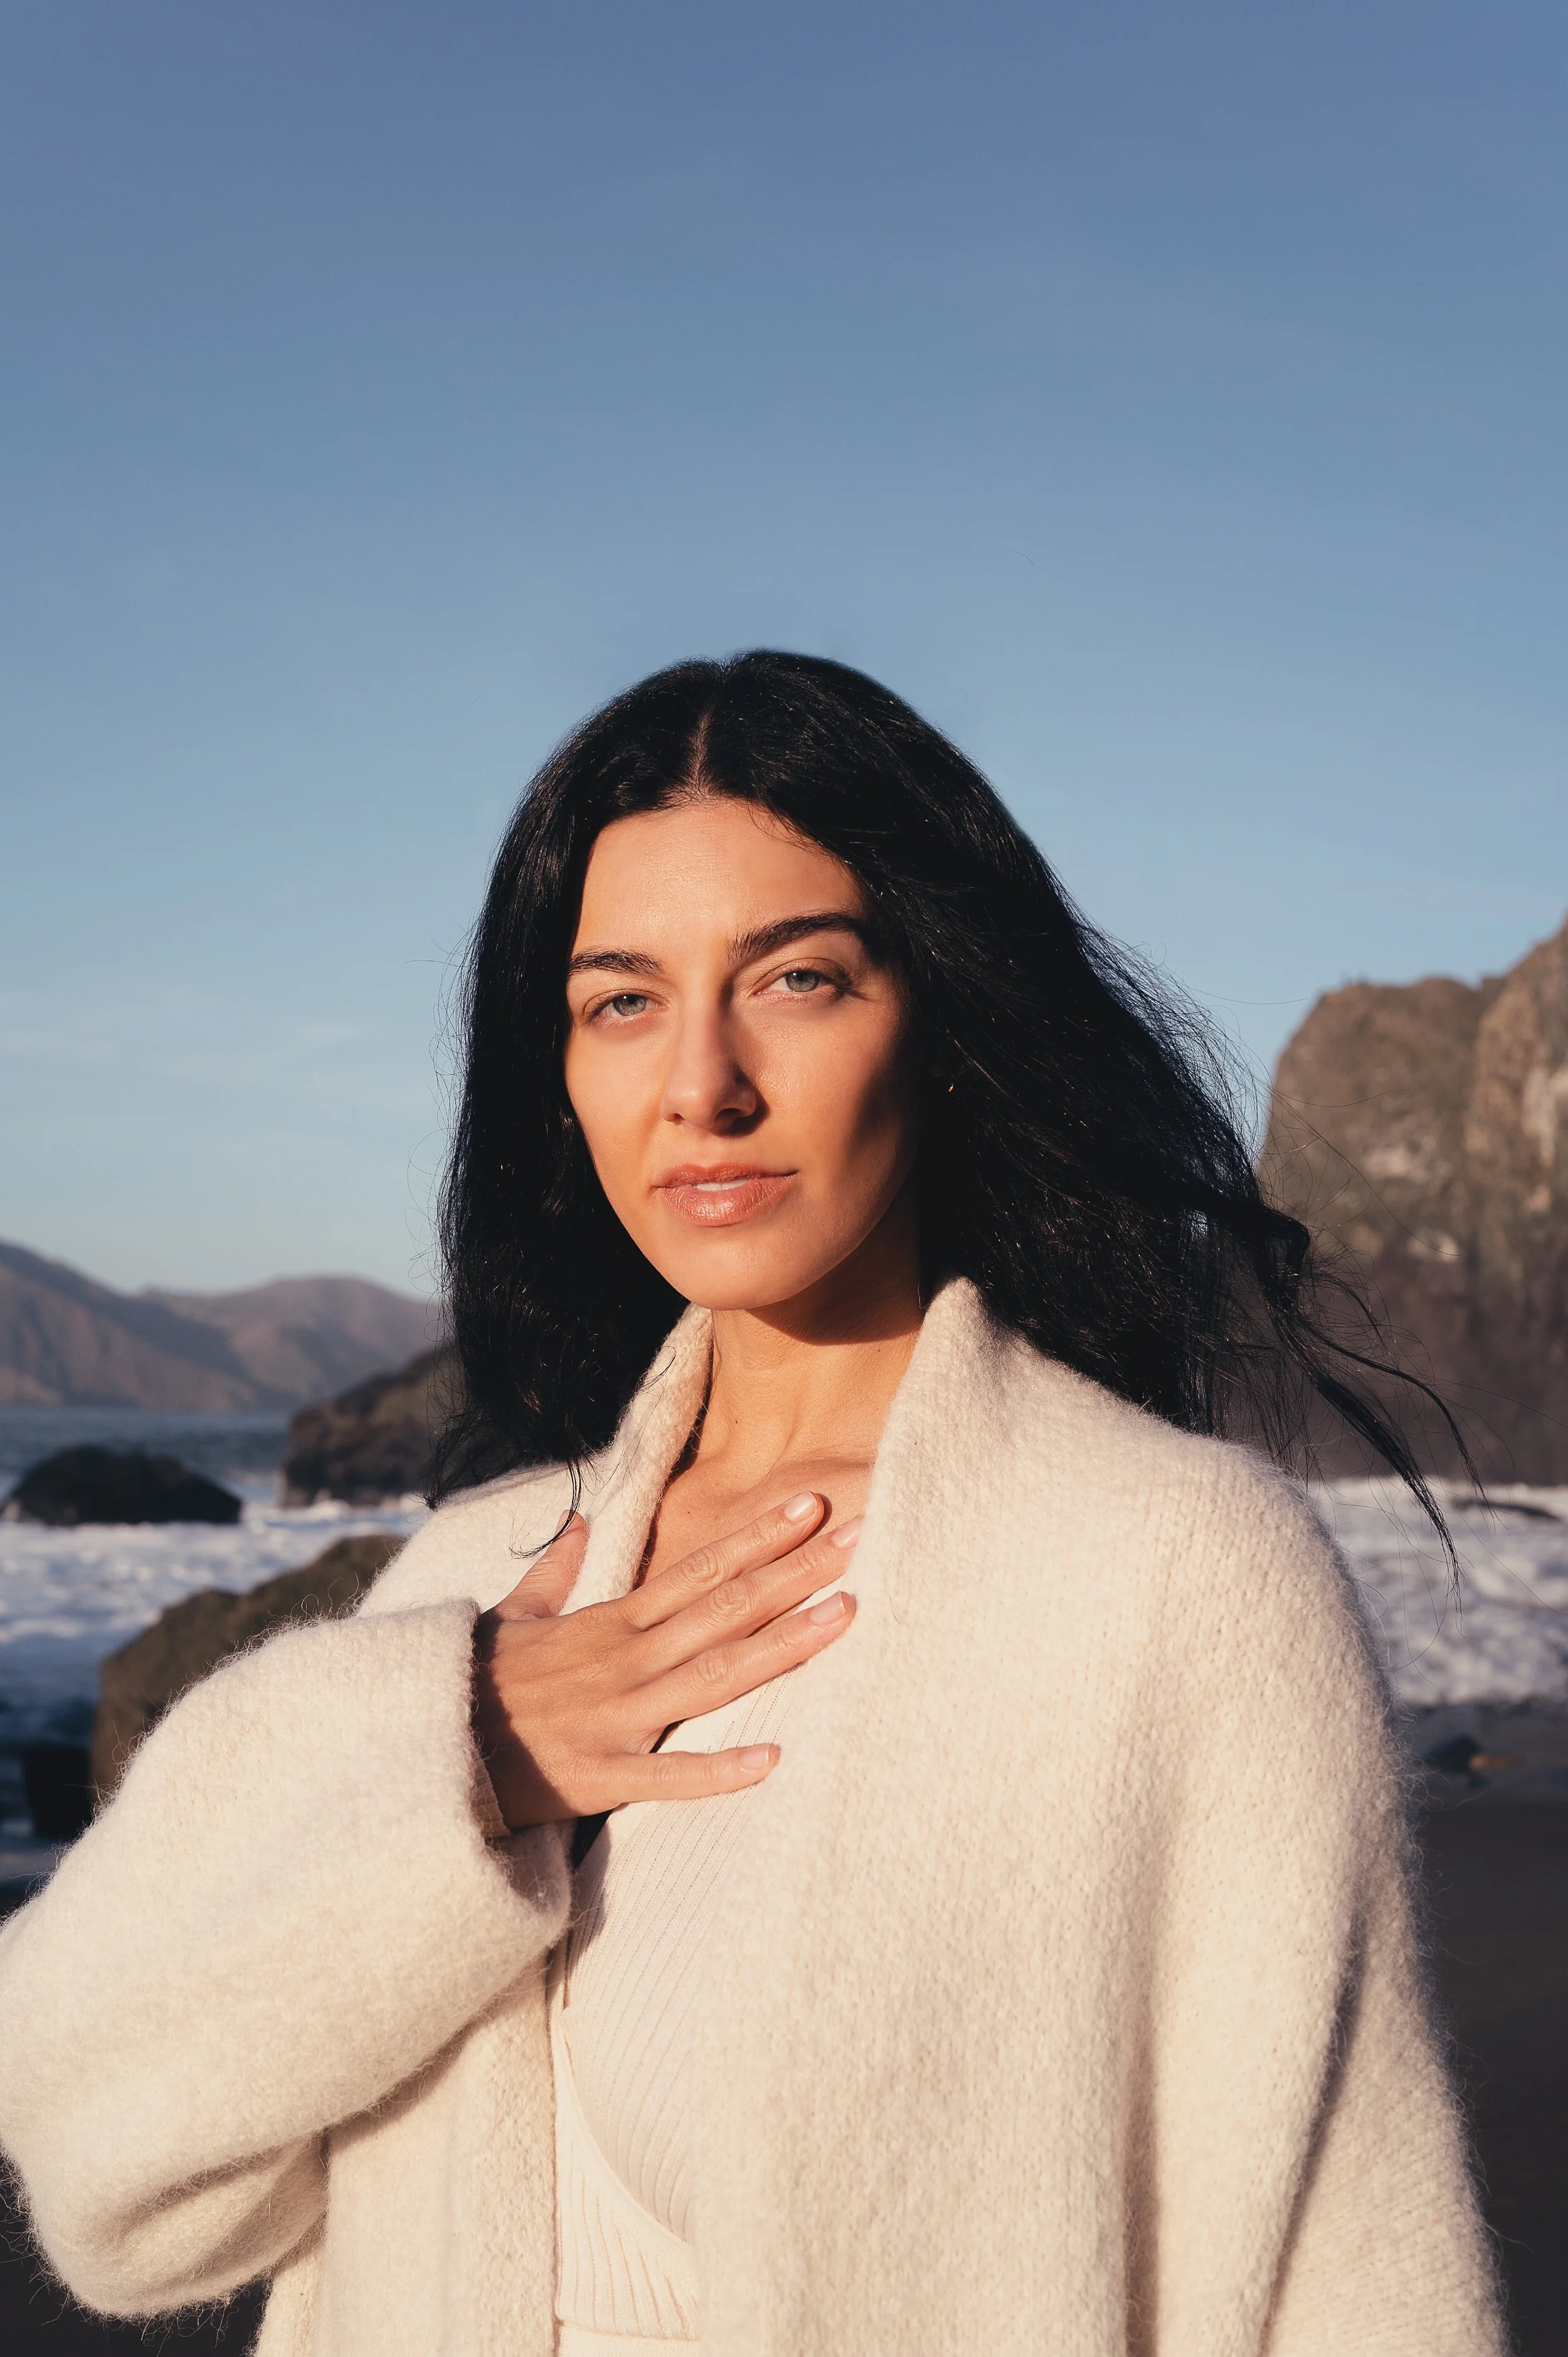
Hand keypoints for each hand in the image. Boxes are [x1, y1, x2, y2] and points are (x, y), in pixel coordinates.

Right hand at [472, 1493, 858, 1828]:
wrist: (419, 1749)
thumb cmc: (472, 1685)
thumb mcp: (511, 1616)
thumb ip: (554, 1572)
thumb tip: (581, 1524)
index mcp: (609, 1623)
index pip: (699, 1569)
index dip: (758, 1537)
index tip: (812, 1504)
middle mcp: (623, 1661)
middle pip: (724, 1608)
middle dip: (795, 1571)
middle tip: (863, 1537)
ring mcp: (615, 1718)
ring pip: (714, 1675)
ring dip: (783, 1644)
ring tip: (847, 1614)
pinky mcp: (599, 1776)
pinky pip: (668, 1777)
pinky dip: (718, 1770)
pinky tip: (774, 1759)